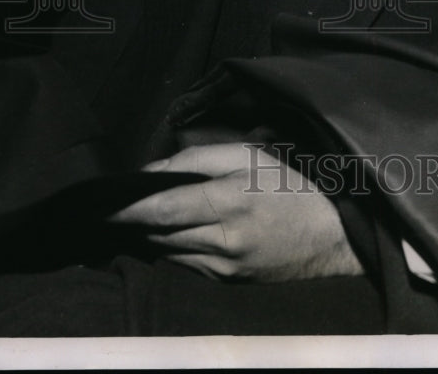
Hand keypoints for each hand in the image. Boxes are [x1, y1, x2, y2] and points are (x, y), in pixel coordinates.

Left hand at [108, 142, 363, 281]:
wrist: (335, 234)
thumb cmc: (293, 183)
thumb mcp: (250, 155)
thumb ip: (197, 160)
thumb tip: (153, 170)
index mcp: (230, 203)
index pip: (163, 209)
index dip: (128, 208)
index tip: (103, 203)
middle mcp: (224, 242)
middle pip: (159, 233)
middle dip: (134, 220)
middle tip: (112, 205)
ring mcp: (225, 269)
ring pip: (169, 251)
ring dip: (150, 235)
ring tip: (137, 216)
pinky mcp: (229, 282)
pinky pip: (187, 264)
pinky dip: (173, 246)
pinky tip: (173, 231)